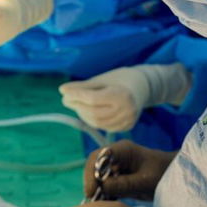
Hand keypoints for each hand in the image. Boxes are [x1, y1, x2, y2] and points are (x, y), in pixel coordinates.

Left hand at [59, 64, 190, 130]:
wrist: (143, 87)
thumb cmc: (120, 79)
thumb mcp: (102, 79)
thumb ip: (83, 86)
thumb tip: (62, 90)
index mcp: (122, 95)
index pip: (93, 99)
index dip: (76, 96)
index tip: (63, 92)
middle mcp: (127, 111)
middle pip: (94, 113)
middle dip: (77, 106)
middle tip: (66, 99)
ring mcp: (127, 121)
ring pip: (97, 122)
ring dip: (82, 114)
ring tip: (75, 105)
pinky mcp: (126, 127)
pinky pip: (104, 126)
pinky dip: (92, 120)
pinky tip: (86, 112)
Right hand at [83, 140, 174, 201]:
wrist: (176, 177)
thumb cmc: (165, 174)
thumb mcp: (146, 182)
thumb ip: (125, 184)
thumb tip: (102, 187)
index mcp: (123, 150)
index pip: (99, 156)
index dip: (92, 172)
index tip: (92, 190)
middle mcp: (117, 156)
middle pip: (94, 166)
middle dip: (91, 182)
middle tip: (92, 199)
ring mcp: (117, 167)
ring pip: (97, 176)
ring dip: (96, 189)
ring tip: (97, 204)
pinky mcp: (119, 178)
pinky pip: (105, 185)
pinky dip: (103, 194)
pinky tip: (104, 204)